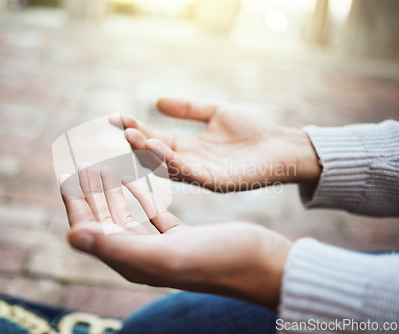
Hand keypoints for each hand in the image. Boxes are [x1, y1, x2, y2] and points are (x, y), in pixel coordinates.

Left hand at [60, 165, 291, 309]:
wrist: (262, 266)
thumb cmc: (218, 261)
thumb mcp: (165, 254)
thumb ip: (116, 246)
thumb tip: (70, 236)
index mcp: (133, 261)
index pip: (91, 229)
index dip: (75, 201)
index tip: (64, 173)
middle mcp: (143, 256)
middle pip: (106, 219)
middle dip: (91, 190)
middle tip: (82, 161)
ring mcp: (162, 247)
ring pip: (128, 214)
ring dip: (113, 190)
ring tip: (102, 165)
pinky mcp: (181, 237)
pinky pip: (152, 212)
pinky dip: (141, 194)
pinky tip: (135, 179)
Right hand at [110, 98, 320, 191]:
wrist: (282, 145)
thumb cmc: (253, 130)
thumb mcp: (216, 112)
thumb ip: (189, 109)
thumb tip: (157, 101)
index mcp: (187, 148)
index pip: (154, 139)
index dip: (136, 128)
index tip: (116, 115)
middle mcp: (188, 163)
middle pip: (153, 154)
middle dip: (135, 141)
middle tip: (117, 127)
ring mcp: (200, 174)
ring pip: (165, 166)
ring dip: (146, 151)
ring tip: (130, 134)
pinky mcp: (214, 182)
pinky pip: (186, 172)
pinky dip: (169, 160)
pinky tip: (156, 145)